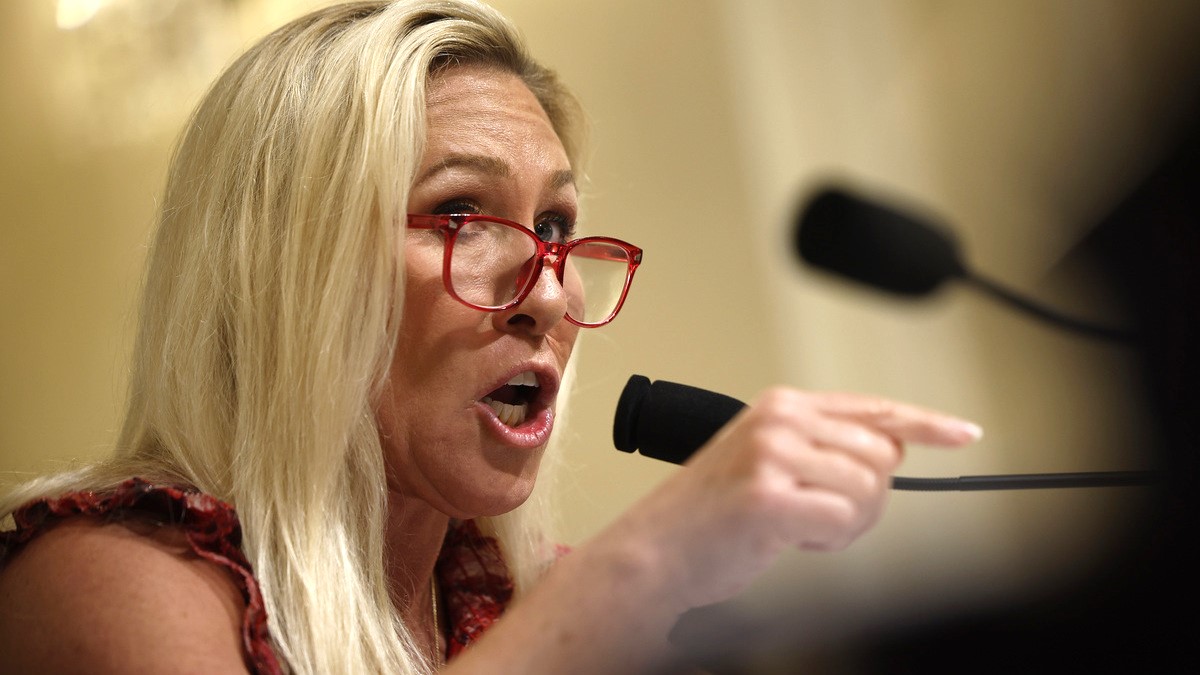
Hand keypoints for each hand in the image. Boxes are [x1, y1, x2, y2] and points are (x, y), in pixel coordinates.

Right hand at [603, 387, 981, 611]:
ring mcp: (771, 455)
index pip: (873, 408)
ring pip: (868, 489)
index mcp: (782, 405)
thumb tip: (893, 448)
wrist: (655, 550)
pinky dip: (830, 541)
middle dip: (868, 498)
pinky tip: (796, 540)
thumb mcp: (770, 461)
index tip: (963, 432)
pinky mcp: (767, 496)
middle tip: (825, 518)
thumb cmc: (713, 514)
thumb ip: (825, 447)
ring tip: (803, 529)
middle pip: (882, 455)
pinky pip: (843, 520)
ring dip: (847, 524)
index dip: (926, 423)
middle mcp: (779, 420)